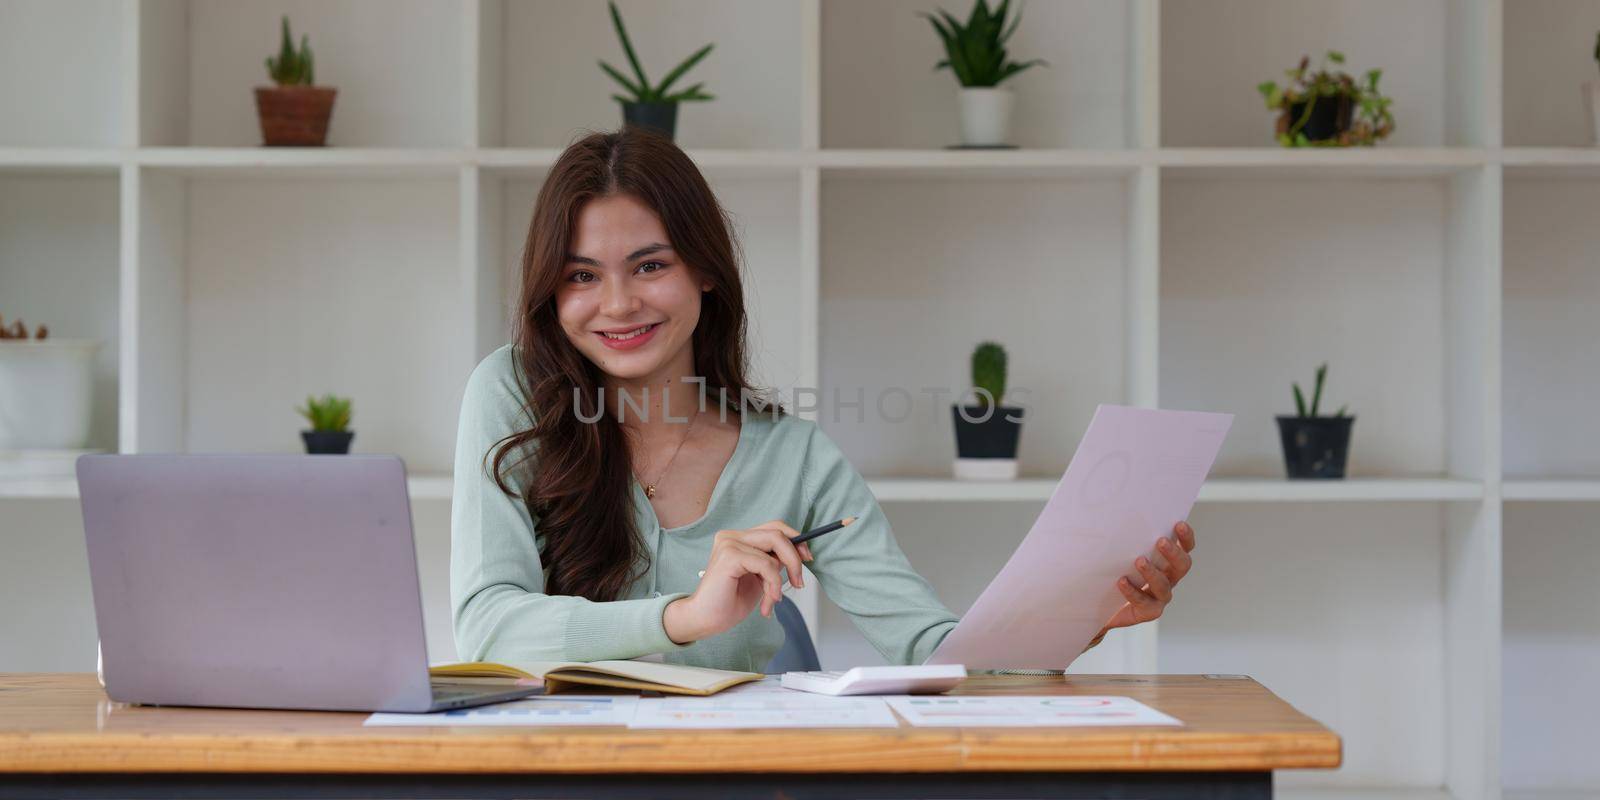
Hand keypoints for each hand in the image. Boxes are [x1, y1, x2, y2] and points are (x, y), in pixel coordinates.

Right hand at [663, 520, 814, 644]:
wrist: (705, 620)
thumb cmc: (728, 602)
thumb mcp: (759, 578)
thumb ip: (772, 562)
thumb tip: (797, 553)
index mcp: (738, 539)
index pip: (774, 527)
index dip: (795, 539)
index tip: (807, 557)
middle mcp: (732, 536)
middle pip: (777, 533)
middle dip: (795, 558)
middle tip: (799, 582)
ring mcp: (729, 543)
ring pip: (775, 546)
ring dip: (782, 578)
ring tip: (774, 598)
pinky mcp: (729, 556)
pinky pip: (767, 564)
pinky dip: (774, 584)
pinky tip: (768, 602)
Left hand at [1088, 521, 1196, 645]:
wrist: (1102, 602)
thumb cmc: (1113, 571)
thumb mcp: (1120, 551)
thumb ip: (1125, 536)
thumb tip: (1114, 510)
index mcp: (1168, 561)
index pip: (1185, 548)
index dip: (1185, 537)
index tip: (1178, 524)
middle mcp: (1169, 578)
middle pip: (1182, 566)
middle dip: (1173, 553)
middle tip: (1160, 541)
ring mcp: (1160, 597)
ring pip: (1164, 586)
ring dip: (1153, 573)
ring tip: (1139, 561)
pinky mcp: (1148, 611)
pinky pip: (1144, 602)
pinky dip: (1133, 591)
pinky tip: (1122, 581)